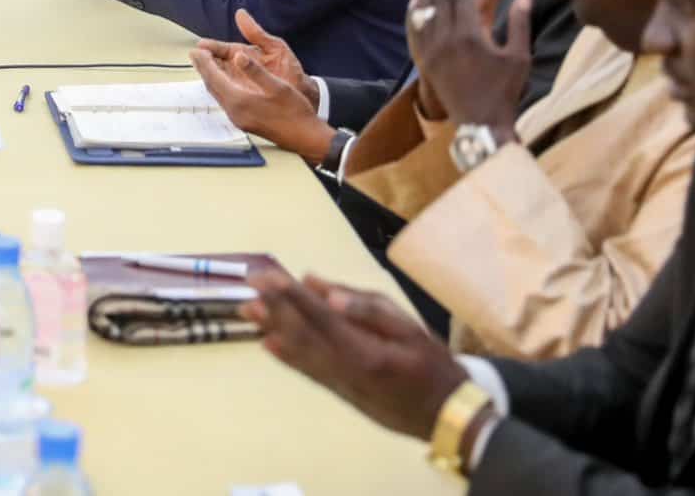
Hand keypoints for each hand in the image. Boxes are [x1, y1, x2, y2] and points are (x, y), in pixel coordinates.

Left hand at [190, 10, 333, 163]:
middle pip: (212, 86)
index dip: (204, 62)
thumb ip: (255, 71)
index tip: (196, 50)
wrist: (304, 137)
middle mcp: (235, 112)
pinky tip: (224, 82)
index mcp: (240, 101)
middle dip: (203, 69)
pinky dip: (220, 87)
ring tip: (206, 64)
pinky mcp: (244, 122)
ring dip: (211, 78)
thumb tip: (238, 56)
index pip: (214, 78)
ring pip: (218, 94)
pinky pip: (225, 100)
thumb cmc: (294, 112)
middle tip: (196, 54)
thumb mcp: (277, 86)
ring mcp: (238, 119)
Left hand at [242, 269, 469, 440]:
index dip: (291, 296)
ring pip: (301, 355)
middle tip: (249, 285)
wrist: (446, 418)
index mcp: (366, 352)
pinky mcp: (342, 394)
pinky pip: (311, 373)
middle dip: (274, 309)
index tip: (268, 276)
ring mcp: (342, 386)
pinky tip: (269, 343)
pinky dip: (288, 357)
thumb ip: (365, 307)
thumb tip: (320, 286)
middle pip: (304, 336)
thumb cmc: (433, 366)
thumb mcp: (410, 329)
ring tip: (247, 308)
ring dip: (273, 329)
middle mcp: (347, 372)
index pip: (321, 318)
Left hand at [406, 0, 531, 134]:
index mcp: (470, 36)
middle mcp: (446, 40)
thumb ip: (519, 23)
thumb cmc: (504, 91)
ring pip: (424, 11)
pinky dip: (413, 13)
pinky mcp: (424, 61)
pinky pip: (414, 31)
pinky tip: (414, 0)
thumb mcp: (519, 57)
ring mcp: (431, 51)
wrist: (480, 123)